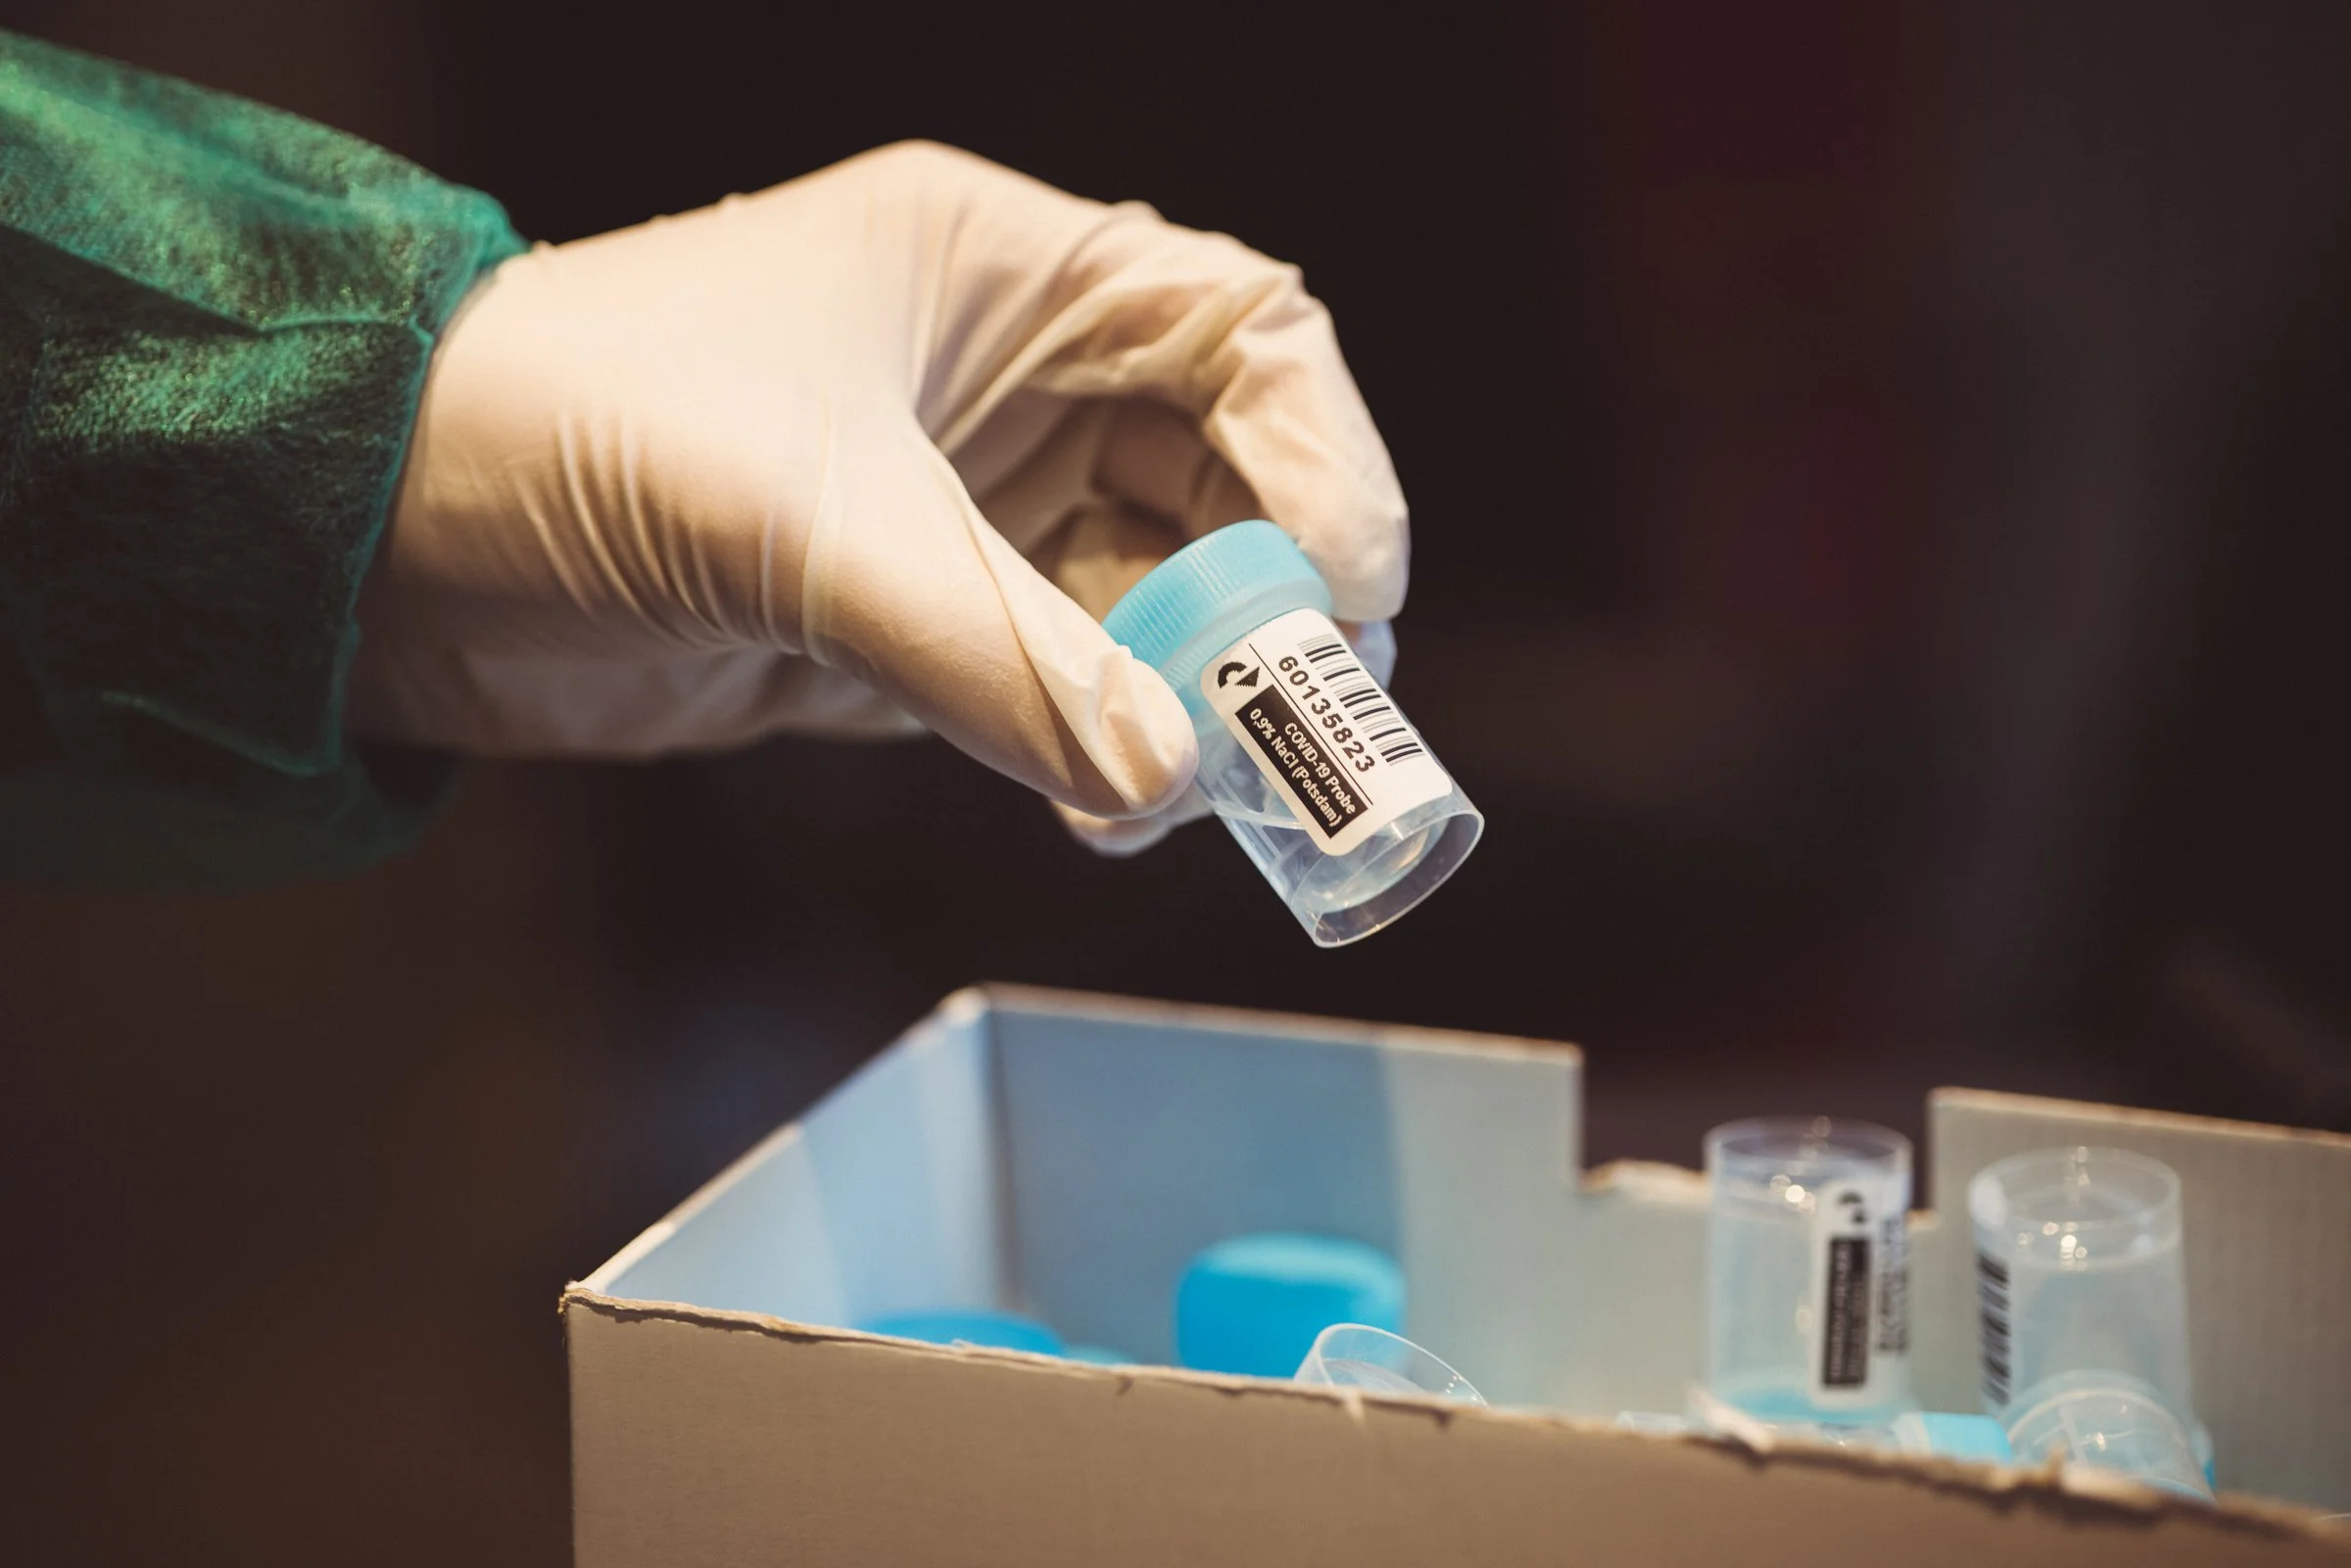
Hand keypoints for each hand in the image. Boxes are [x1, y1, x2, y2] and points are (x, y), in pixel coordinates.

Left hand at [352, 141, 1407, 849]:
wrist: (376, 541)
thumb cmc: (568, 435)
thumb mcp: (801, 524)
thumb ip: (995, 656)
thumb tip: (1170, 778)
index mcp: (1001, 269)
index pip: (1241, 334)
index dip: (1326, 456)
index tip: (1348, 592)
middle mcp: (1004, 377)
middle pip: (1224, 479)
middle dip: (1278, 599)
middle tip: (1305, 729)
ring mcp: (962, 503)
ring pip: (1151, 596)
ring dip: (1195, 692)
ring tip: (1209, 789)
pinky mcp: (911, 619)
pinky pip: (1061, 682)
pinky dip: (1104, 745)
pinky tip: (1115, 806)